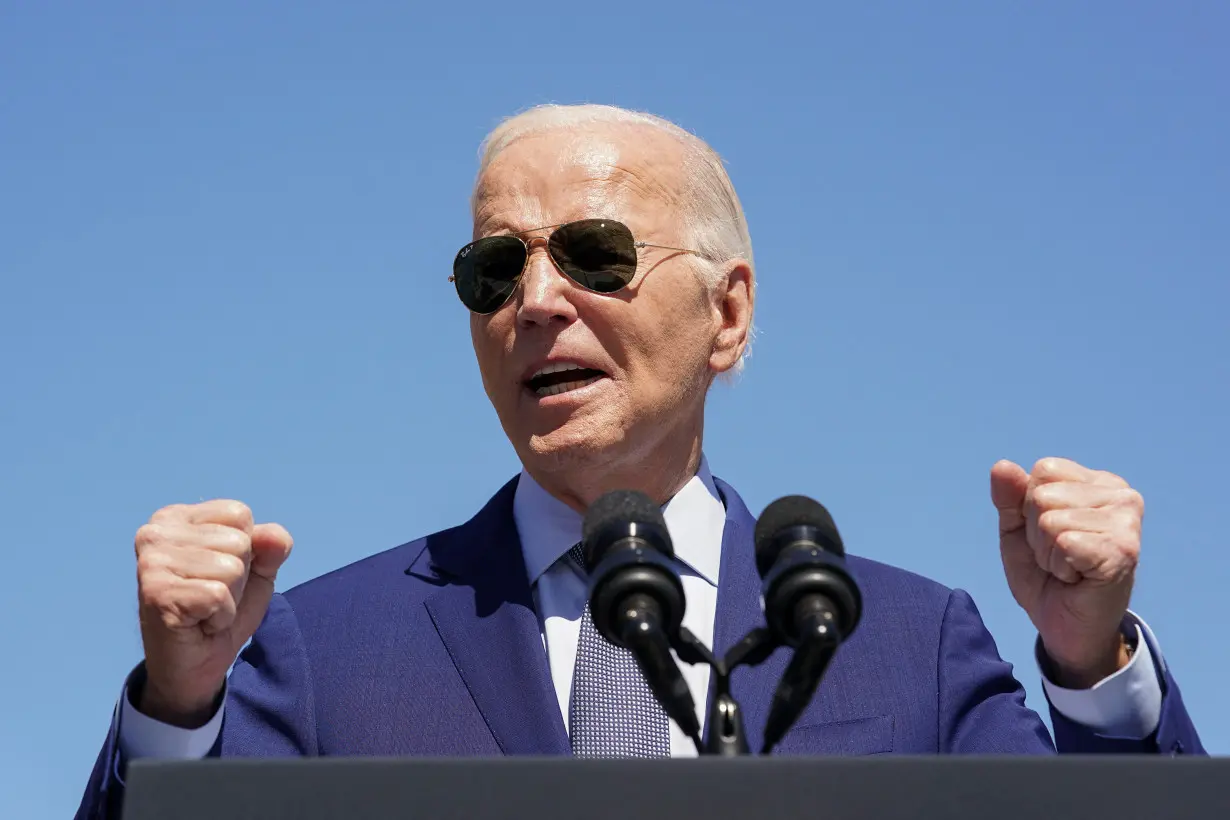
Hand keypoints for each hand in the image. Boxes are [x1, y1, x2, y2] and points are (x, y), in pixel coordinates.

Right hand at [134, 500, 293, 726]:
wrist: (196, 665)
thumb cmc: (221, 609)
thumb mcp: (257, 570)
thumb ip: (271, 545)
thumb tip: (275, 537)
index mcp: (176, 517)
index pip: (240, 513)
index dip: (247, 549)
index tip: (219, 573)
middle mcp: (155, 533)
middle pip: (238, 541)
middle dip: (238, 577)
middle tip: (211, 597)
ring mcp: (151, 563)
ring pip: (231, 568)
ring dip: (229, 598)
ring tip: (204, 609)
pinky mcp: (156, 594)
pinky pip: (218, 596)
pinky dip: (220, 616)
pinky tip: (199, 623)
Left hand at [991, 458, 1141, 687]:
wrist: (1064, 627)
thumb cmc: (1046, 575)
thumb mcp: (1017, 530)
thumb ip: (1009, 496)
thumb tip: (1002, 466)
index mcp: (1099, 482)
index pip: (1043, 470)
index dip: (1029, 507)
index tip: (1050, 536)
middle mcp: (1122, 495)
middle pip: (1042, 495)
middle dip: (1037, 532)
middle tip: (1059, 557)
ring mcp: (1127, 522)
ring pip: (1050, 519)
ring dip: (1047, 552)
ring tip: (1068, 568)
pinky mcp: (1123, 551)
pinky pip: (1063, 542)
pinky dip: (1058, 565)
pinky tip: (1078, 578)